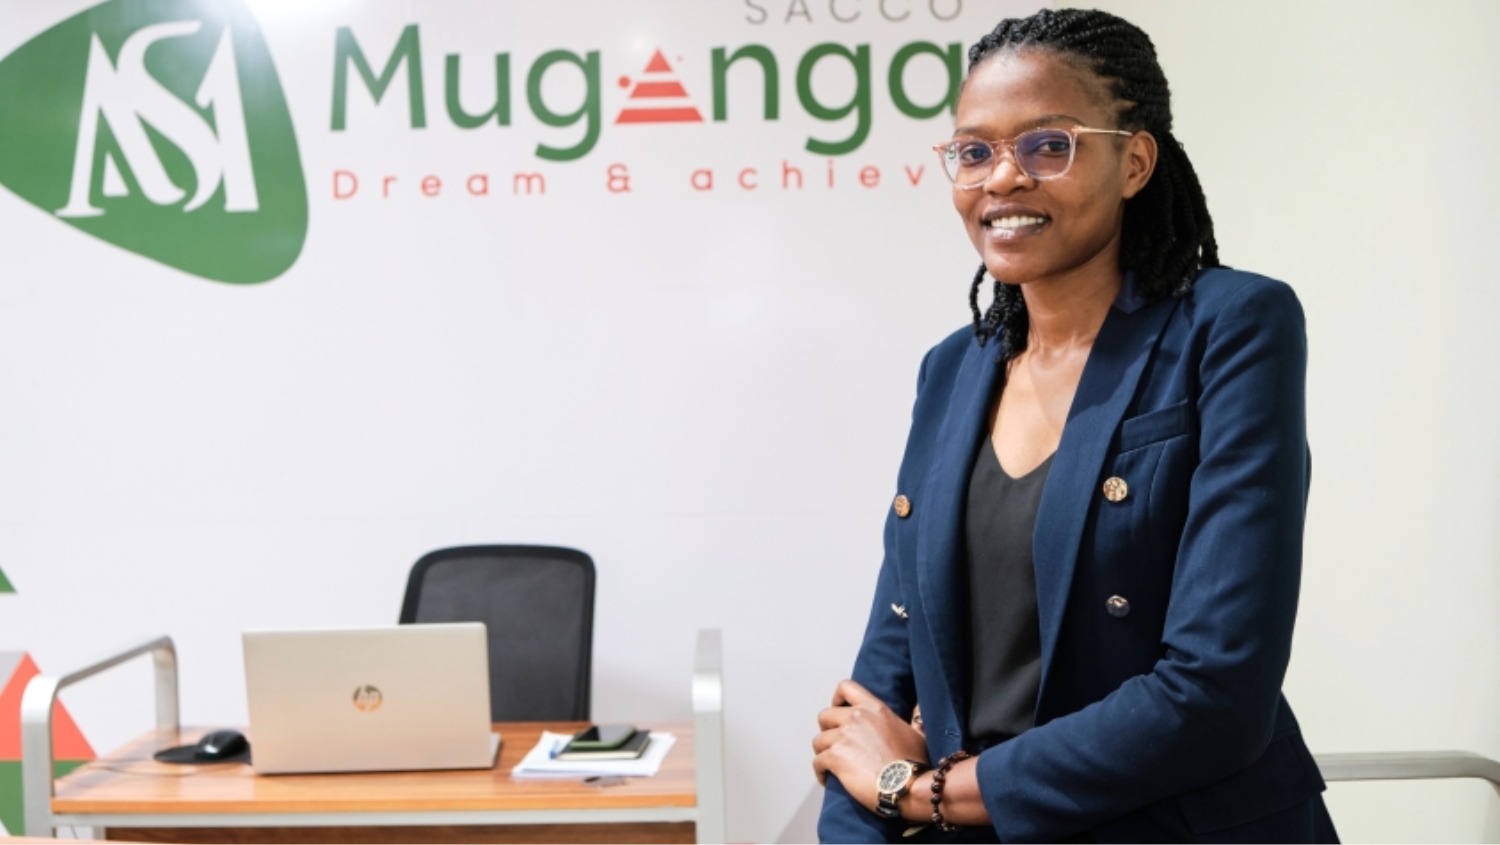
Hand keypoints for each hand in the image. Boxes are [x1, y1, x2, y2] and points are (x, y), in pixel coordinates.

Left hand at [812, 679, 927, 810]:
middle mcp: (856, 718)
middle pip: (825, 715)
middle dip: (826, 729)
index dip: (837, 698)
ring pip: (818, 741)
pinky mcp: (835, 757)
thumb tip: (918, 711)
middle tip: (834, 743)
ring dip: (822, 752)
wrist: (908, 785)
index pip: (846, 687)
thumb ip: (912, 720)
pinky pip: (817, 762)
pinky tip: (827, 779)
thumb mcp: (917, 734)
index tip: (838, 708)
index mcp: (874, 708)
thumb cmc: (915, 763)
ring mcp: (844, 737)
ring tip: (830, 764)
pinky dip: (819, 771)